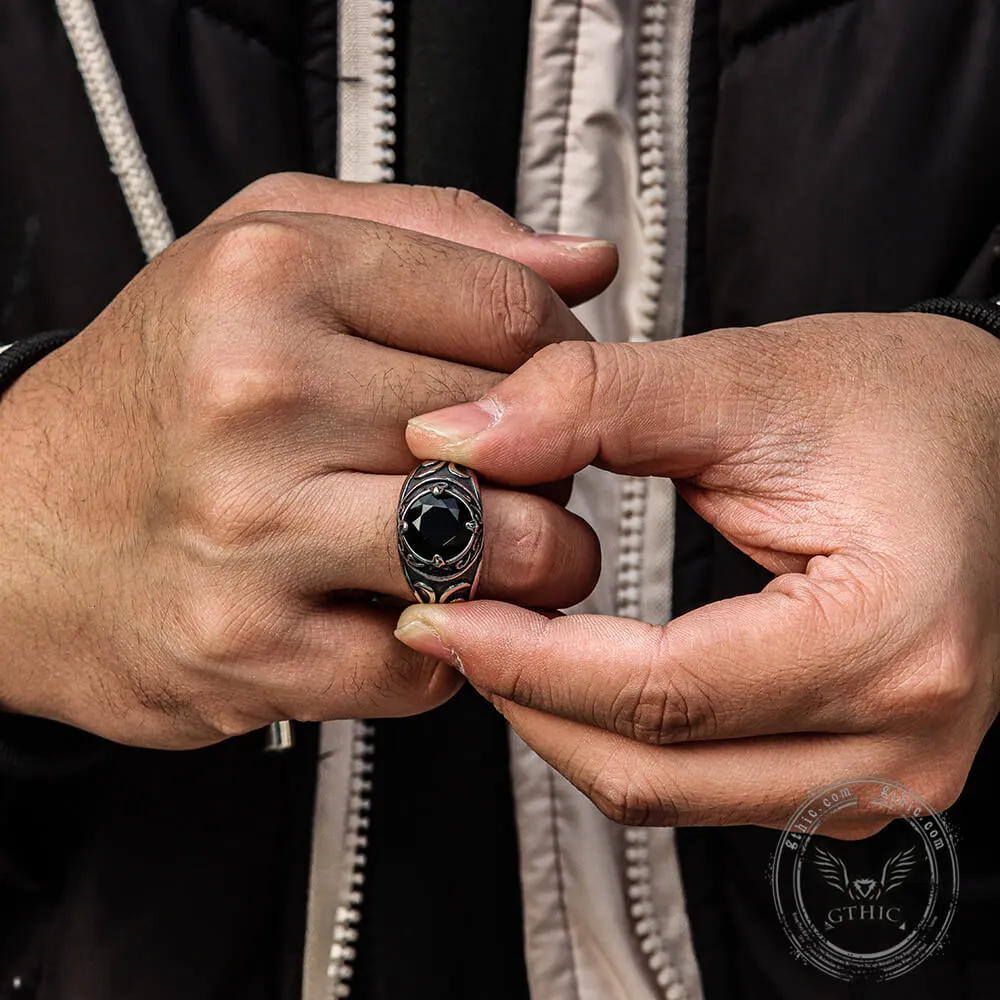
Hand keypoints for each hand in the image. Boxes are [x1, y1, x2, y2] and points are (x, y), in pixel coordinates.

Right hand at [0, 175, 611, 748]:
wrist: (13, 532)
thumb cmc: (157, 389)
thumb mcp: (271, 249)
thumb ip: (438, 234)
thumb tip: (583, 260)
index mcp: (272, 275)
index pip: (514, 310)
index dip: (560, 357)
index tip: (545, 382)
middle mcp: (257, 396)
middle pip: (524, 431)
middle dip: (548, 459)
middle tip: (506, 468)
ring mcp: (254, 532)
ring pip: (510, 549)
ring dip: (533, 560)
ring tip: (490, 543)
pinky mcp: (255, 651)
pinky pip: (435, 659)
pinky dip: (446, 641)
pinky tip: (402, 606)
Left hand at [396, 313, 999, 834]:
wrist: (996, 437)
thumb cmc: (905, 403)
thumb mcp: (749, 380)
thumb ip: (594, 403)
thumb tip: (456, 441)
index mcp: (891, 638)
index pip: (662, 693)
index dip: (527, 660)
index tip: (438, 616)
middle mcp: (902, 739)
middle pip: (655, 768)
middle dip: (529, 701)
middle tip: (450, 627)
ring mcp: (884, 774)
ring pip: (669, 794)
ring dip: (565, 725)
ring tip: (499, 640)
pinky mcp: (855, 774)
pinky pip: (702, 786)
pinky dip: (620, 737)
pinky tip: (573, 673)